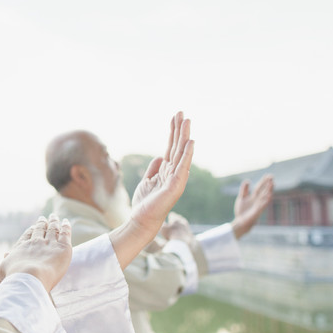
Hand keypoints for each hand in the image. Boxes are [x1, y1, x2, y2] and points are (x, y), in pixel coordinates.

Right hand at [0, 215, 72, 291]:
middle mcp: (36, 242)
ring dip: (54, 222)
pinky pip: (65, 233)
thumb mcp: (4, 269)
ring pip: (53, 229)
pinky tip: (66, 222)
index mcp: (23, 247)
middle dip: (42, 223)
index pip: (27, 235)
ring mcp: (50, 243)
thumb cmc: (15, 277)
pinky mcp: (63, 247)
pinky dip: (66, 226)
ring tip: (54, 217)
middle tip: (43, 218)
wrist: (29, 278)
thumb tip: (6, 254)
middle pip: (40, 229)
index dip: (30, 230)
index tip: (33, 227)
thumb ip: (7, 260)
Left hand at [108, 112, 193, 268]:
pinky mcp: (176, 185)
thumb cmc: (145, 203)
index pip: (171, 147)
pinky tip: (190, 141)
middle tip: (181, 112)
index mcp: (167, 171)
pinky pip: (183, 166)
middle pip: (178, 146)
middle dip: (179, 129)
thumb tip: (160, 156)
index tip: (175, 117)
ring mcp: (177, 178)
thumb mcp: (147, 181)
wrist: (142, 220)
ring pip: (181, 153)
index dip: (173, 132)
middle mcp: (174, 173)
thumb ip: (154, 168)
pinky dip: (187, 154)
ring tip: (187, 120)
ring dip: (184, 136)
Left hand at [231, 174, 273, 238]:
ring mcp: (258, 205)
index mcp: (253, 197)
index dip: (263, 181)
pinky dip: (266, 200)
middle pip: (264, 190)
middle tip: (272, 177)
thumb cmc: (242, 211)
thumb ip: (244, 190)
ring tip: (272, 184)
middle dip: (268, 184)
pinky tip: (269, 196)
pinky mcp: (257, 211)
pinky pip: (263, 205)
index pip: (259, 187)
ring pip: (265, 196)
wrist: (240, 222)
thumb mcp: (241, 198)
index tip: (268, 175)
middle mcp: (257, 200)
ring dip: (269, 190)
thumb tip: (248, 180)